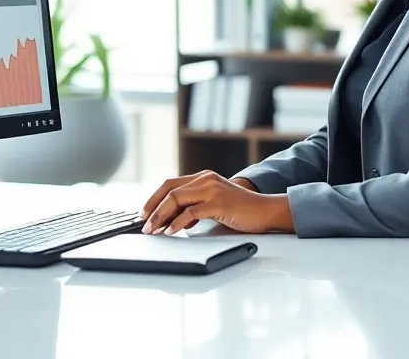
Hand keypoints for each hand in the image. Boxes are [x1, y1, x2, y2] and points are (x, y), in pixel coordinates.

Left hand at [139, 171, 292, 234]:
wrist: (266, 211)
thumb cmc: (241, 210)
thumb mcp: (214, 204)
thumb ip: (195, 206)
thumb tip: (173, 220)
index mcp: (203, 177)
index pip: (170, 184)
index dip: (153, 198)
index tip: (144, 213)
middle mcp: (205, 179)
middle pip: (169, 190)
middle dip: (152, 207)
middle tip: (143, 223)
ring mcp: (212, 189)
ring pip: (176, 199)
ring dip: (160, 216)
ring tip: (153, 230)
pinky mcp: (219, 202)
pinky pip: (190, 212)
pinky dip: (176, 223)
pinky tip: (170, 231)